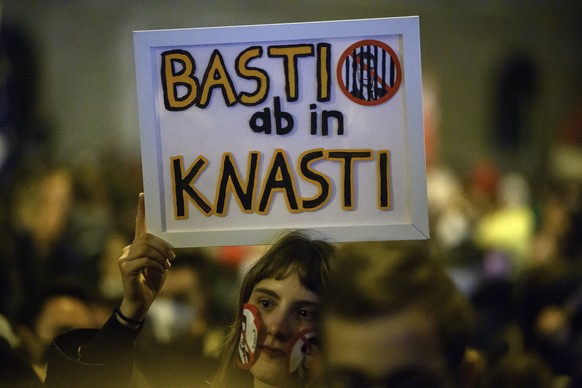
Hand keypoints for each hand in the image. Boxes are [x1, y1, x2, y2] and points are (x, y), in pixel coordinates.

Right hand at [118, 193, 174, 320]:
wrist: (143, 301)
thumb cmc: (152, 282)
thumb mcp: (160, 264)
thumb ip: (160, 252)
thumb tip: (167, 246)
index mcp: (138, 245)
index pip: (139, 224)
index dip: (141, 210)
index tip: (143, 194)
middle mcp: (129, 249)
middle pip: (147, 238)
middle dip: (163, 246)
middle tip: (172, 257)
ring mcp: (124, 258)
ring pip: (146, 248)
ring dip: (160, 257)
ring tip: (166, 266)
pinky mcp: (125, 268)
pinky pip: (144, 260)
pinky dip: (155, 264)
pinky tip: (159, 270)